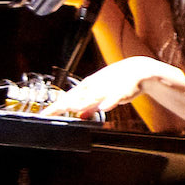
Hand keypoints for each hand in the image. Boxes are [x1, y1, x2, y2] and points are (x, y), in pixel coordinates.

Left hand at [43, 55, 167, 117]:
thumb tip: (79, 115)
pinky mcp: (123, 91)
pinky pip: (116, 97)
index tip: (45, 115)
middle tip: (51, 112)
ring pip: (94, 97)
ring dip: (83, 103)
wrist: (139, 70)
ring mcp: (109, 88)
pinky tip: (104, 107)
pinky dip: (110, 102)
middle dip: (65, 105)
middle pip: (78, 97)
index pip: (70, 97)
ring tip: (71, 108)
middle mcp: (96, 87)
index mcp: (89, 86)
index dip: (57, 106)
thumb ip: (91, 105)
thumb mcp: (102, 94)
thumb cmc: (118, 82)